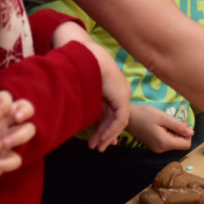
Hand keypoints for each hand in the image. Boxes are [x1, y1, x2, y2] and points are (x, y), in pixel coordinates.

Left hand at [0, 91, 35, 196]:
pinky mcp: (8, 158)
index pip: (4, 98)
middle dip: (26, 111)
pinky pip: (17, 158)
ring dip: (20, 136)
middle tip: (18, 119)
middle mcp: (0, 124)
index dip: (5, 103)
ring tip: (3, 145)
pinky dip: (7, 163)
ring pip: (28, 130)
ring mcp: (6, 140)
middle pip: (24, 108)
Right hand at [52, 21, 130, 150]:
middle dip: (105, 135)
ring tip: (96, 146)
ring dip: (107, 135)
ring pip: (119, 121)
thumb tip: (84, 119)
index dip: (104, 128)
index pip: (112, 113)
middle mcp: (121, 92)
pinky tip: (102, 138)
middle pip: (115, 119)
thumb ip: (89, 105)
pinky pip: (120, 119)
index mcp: (113, 90)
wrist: (85, 56)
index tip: (98, 140)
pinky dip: (111, 129)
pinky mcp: (122, 97)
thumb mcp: (85, 92)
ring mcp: (123, 94)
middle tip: (97, 147)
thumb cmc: (80, 69)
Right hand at [124, 105, 193, 152]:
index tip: (180, 122)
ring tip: (166, 122)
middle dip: (181, 132)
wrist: (127, 117)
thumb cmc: (144, 114)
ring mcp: (157, 149)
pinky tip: (161, 126)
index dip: (187, 133)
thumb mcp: (163, 117)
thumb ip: (178, 126)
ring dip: (174, 132)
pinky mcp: (154, 146)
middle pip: (180, 144)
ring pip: (174, 143)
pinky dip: (168, 134)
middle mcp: (161, 149)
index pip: (186, 144)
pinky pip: (167, 142)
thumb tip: (192, 133)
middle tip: (173, 120)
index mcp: (164, 143)